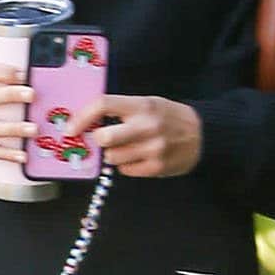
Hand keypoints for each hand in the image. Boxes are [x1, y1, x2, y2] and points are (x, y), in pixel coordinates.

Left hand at [61, 92, 203, 178]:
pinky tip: (140, 157)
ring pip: (112, 158)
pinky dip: (127, 165)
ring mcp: (152, 149)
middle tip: (105, 139)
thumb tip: (89, 122)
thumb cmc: (169, 117)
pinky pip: (125, 171)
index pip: (103, 105)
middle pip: (104, 137)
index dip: (82, 117)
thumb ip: (122, 110)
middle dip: (99, 140)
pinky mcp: (156, 167)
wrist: (202, 135)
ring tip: (129, 147)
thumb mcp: (148, 103)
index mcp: (142, 105)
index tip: (71, 128)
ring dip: (114, 154)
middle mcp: (146, 126)